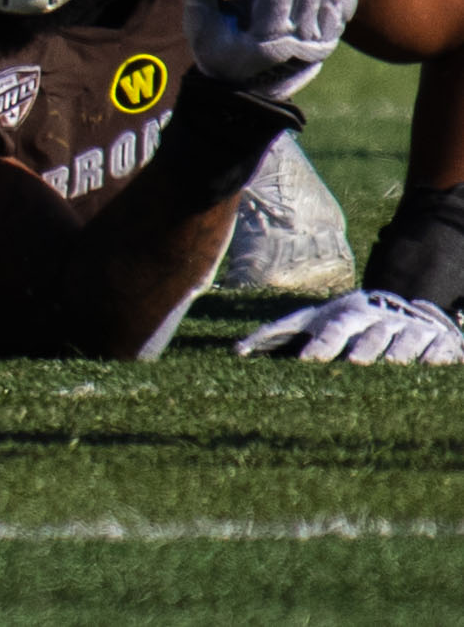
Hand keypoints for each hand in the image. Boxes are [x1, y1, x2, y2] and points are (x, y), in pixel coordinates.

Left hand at [237, 288, 463, 364]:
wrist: (406, 310)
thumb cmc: (348, 323)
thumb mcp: (316, 322)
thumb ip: (279, 335)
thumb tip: (237, 352)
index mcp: (341, 314)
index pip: (324, 326)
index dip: (316, 342)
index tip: (305, 360)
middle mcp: (372, 318)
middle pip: (362, 328)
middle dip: (358, 344)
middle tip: (354, 362)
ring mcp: (406, 327)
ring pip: (402, 337)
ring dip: (398, 350)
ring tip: (395, 365)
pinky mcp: (437, 341)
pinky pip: (438, 347)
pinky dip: (437, 354)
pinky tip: (435, 364)